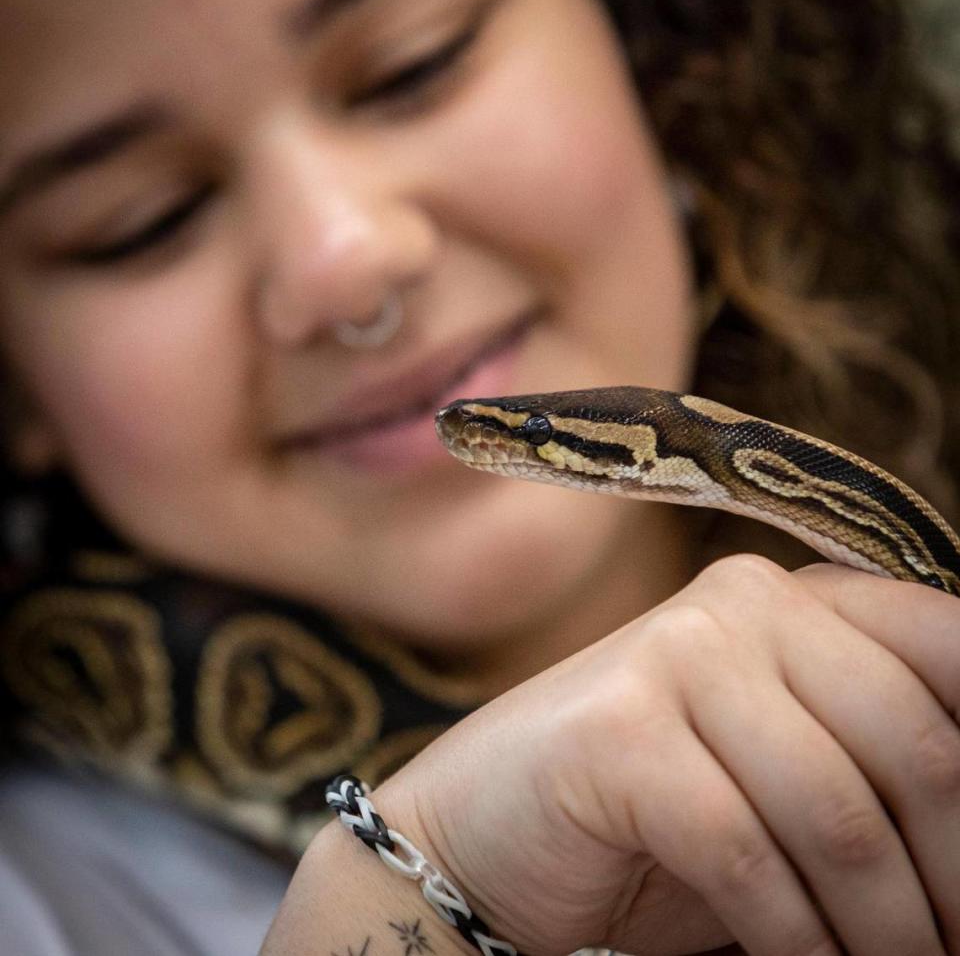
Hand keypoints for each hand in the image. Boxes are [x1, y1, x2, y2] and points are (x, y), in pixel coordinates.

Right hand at [374, 555, 959, 954]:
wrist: (492, 832)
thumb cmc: (661, 816)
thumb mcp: (795, 778)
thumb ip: (882, 775)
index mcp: (804, 598)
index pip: (955, 648)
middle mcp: (747, 600)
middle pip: (917, 749)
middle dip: (958, 882)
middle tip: (959, 954)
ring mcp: (678, 651)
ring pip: (839, 816)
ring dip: (888, 934)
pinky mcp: (619, 728)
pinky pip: (746, 853)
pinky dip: (795, 941)